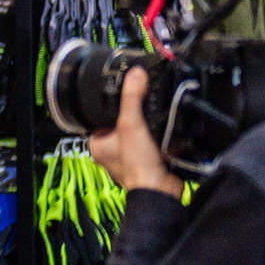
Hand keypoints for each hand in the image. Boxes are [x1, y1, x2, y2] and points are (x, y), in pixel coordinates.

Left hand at [88, 67, 184, 198]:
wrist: (160, 191)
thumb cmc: (138, 165)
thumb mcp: (131, 124)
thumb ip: (132, 98)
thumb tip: (135, 74)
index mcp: (97, 143)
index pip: (104, 116)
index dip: (118, 107)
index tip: (131, 99)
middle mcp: (110, 152)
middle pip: (126, 124)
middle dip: (139, 120)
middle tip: (146, 118)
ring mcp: (130, 158)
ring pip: (142, 134)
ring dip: (152, 130)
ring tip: (157, 130)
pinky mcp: (148, 163)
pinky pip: (155, 144)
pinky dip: (163, 140)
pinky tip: (167, 138)